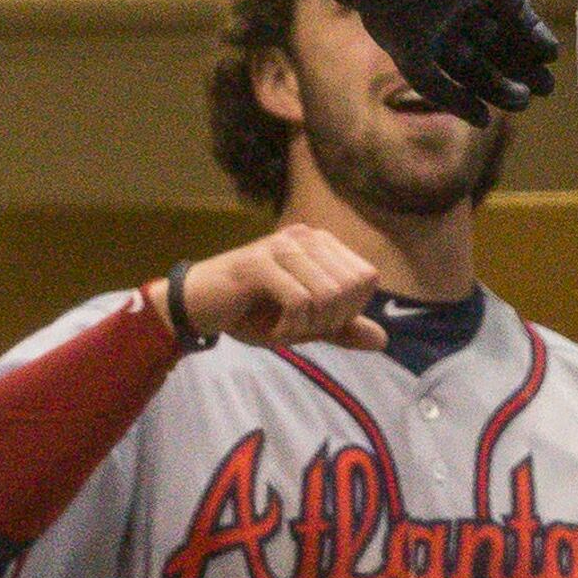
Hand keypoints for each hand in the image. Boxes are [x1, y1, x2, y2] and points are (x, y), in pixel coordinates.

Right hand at [167, 222, 388, 350]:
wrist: (196, 307)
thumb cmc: (251, 312)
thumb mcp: (305, 324)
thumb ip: (342, 329)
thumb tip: (382, 340)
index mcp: (322, 244)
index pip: (367, 277)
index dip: (351, 309)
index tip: (320, 322)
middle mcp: (306, 237)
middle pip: (351, 286)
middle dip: (331, 321)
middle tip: (300, 329)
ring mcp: (281, 246)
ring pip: (328, 294)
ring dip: (309, 326)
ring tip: (285, 330)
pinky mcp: (259, 263)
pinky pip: (299, 301)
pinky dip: (290, 328)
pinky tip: (273, 331)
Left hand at [369, 0, 575, 124]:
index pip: (511, 15)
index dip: (532, 37)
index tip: (552, 56)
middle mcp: (453, 5)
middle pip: (491, 45)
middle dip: (518, 67)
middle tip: (545, 89)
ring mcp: (426, 29)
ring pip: (465, 67)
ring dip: (494, 86)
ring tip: (523, 102)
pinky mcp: (404, 50)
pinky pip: (432, 83)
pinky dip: (456, 102)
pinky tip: (483, 120)